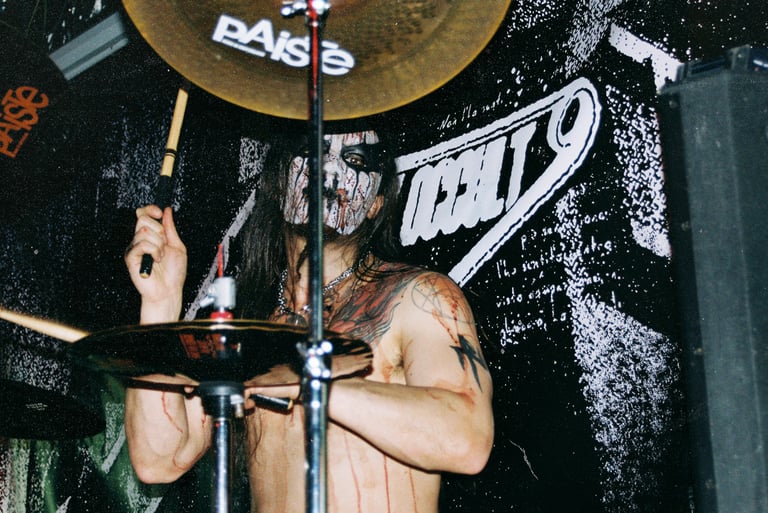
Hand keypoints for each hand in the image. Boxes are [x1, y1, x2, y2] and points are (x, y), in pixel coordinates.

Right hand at [125, 205, 186, 322]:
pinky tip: (156, 260)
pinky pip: (141, 244)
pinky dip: (154, 251)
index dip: (150, 210)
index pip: (142, 214)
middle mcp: (140, 241)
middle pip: (142, 219)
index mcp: (150, 236)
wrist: (169, 290)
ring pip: (143, 232)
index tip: (160, 213)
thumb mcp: (177, 245)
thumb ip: (170, 228)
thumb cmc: (173, 273)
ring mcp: (134, 249)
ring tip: (161, 256)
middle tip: (164, 245)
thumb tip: (167, 211)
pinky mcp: (131, 258)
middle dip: (158, 230)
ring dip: (158, 244)